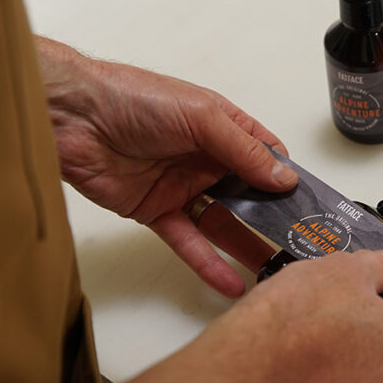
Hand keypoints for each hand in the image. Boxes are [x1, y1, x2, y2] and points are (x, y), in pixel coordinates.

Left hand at [36, 37, 294, 296]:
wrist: (72, 118)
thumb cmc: (134, 99)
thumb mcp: (201, 117)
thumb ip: (242, 151)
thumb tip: (283, 178)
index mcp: (221, 128)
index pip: (265, 156)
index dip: (287, 179)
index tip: (311, 205)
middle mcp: (205, 159)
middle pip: (248, 194)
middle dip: (273, 218)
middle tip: (300, 245)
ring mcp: (181, 187)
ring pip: (222, 222)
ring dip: (246, 246)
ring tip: (274, 270)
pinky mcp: (155, 212)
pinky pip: (187, 241)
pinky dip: (208, 263)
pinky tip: (231, 283)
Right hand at [209, 250, 382, 382]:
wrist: (247, 365)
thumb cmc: (298, 324)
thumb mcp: (347, 268)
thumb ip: (378, 267)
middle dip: (380, 323)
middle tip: (350, 299)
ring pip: (367, 372)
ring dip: (352, 346)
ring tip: (318, 319)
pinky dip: (325, 369)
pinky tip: (299, 345)